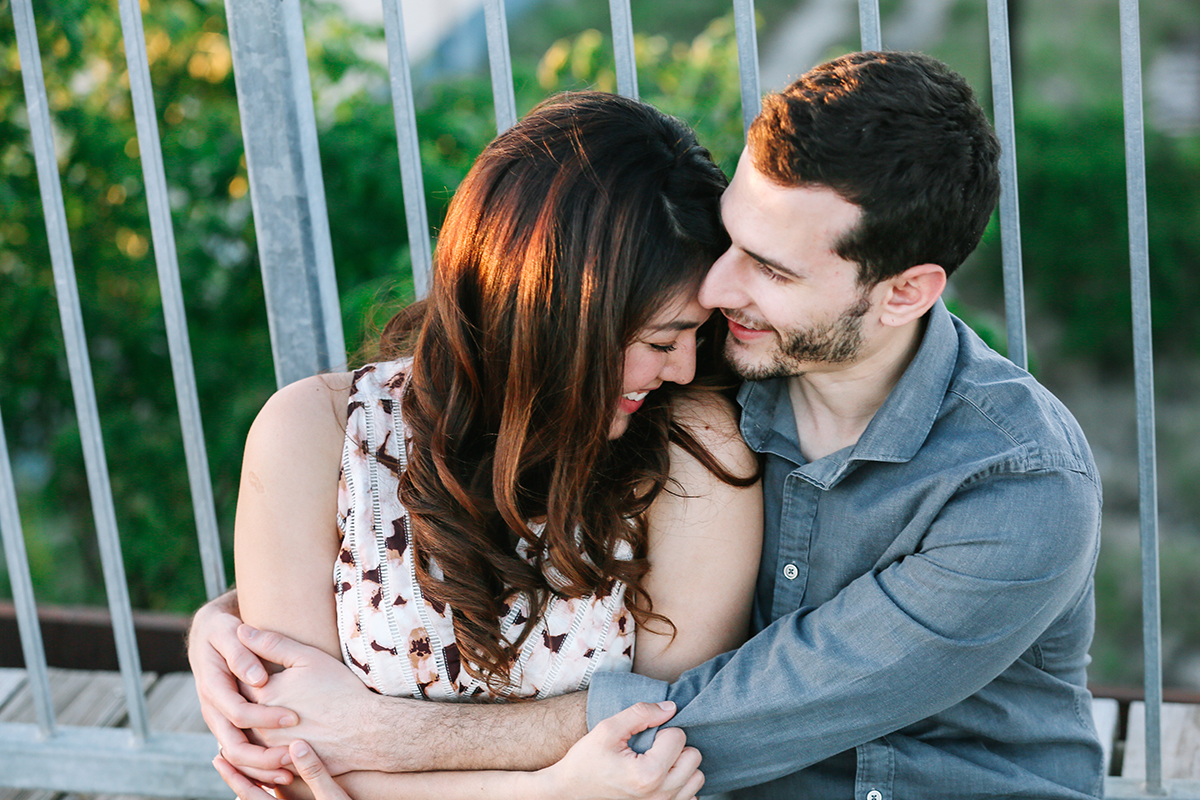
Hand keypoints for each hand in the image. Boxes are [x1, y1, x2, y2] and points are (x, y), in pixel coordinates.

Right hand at [188, 591, 296, 784]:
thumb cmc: (223, 629)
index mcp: (212, 687)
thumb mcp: (227, 632)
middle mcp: (212, 709)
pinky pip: (238, 753)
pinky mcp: (228, 724)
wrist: (208, 634)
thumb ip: (241, 653)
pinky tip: (280, 770)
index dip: (265, 718)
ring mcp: (218, 719)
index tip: (295, 718)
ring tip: (290, 772)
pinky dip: (256, 766)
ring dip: (260, 768)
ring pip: (235, 756)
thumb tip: (257, 679)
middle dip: (262, 757)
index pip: (237, 712)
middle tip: (293, 757)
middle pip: (233, 745)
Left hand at [215, 740, 348, 799]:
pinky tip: (270, 771)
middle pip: (250, 796)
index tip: (217, 757)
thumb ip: (313, 772)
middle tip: (220, 755)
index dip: (233, 774)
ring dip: (251, 778)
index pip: (249, 792)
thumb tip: (296, 745)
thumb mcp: (332, 795)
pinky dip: (266, 784)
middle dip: (237, 775)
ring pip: (262, 797)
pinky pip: (275, 797)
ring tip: (242, 760)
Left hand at [235, 624, 383, 774]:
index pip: (237, 679)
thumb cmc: (339, 690)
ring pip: (249, 732)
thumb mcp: (308, 658)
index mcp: (261, 694)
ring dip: (254, 721)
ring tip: (273, 709)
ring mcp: (269, 746)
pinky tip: (283, 731)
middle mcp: (258, 723)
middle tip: (262, 687)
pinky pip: (262, 754)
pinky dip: (267, 742)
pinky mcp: (281, 763)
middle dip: (245, 696)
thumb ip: (272, 643)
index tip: (252, 664)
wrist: (364, 730)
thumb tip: (242, 629)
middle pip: (239, 707)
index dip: (243, 669)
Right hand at [537, 701, 704, 799]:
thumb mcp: (608, 729)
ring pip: (697, 776)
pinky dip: (680, 783)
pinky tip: (660, 778)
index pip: (679, 736)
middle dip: (675, 746)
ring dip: (681, 764)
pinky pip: (692, 795)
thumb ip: (641, 713)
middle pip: (694, 756)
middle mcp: (660, 795)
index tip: (643, 737)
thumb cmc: (587, 760)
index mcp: (648, 774)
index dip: (661, 729)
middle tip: (651, 748)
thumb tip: (671, 708)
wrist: (572, 791)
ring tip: (657, 762)